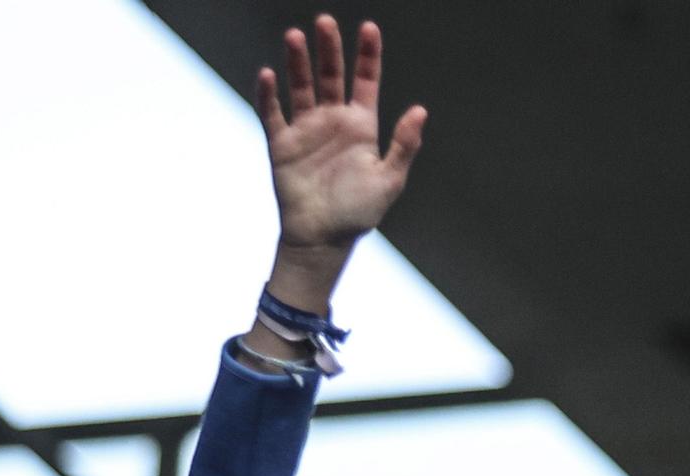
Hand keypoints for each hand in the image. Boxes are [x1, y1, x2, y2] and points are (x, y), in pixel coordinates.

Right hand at [252, 16, 425, 314]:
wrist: (324, 238)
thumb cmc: (359, 212)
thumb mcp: (389, 179)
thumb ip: (404, 145)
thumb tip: (421, 110)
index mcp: (361, 127)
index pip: (365, 82)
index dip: (367, 55)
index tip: (369, 28)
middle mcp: (333, 121)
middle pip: (330, 76)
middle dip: (328, 49)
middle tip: (325, 22)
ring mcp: (306, 130)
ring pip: (301, 87)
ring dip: (297, 63)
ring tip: (294, 37)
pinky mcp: (281, 144)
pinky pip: (272, 113)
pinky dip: (268, 95)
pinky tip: (269, 75)